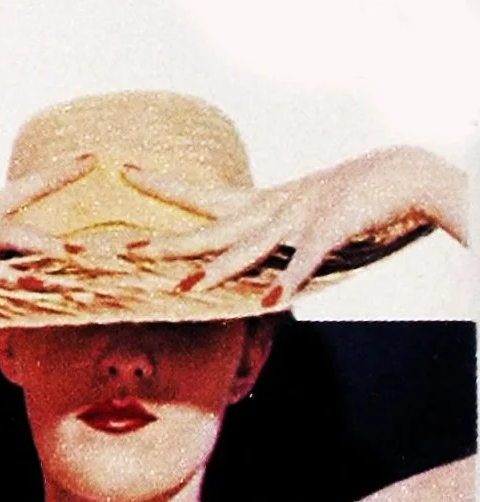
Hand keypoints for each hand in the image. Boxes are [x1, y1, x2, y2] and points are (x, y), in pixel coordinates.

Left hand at [129, 147, 458, 301]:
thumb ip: (264, 239)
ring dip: (220, 268)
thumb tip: (233, 265)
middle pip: (213, 228)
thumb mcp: (297, 218)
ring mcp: (302, 218)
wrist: (404, 175)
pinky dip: (291, 279)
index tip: (127, 170)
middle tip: (126, 251)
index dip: (164, 186)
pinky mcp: (333, 229)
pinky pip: (309, 258)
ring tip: (184, 287)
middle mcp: (274, 208)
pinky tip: (272, 302)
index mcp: (263, 204)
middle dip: (171, 243)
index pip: (204, 197)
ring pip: (253, 246)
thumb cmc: (348, 201)